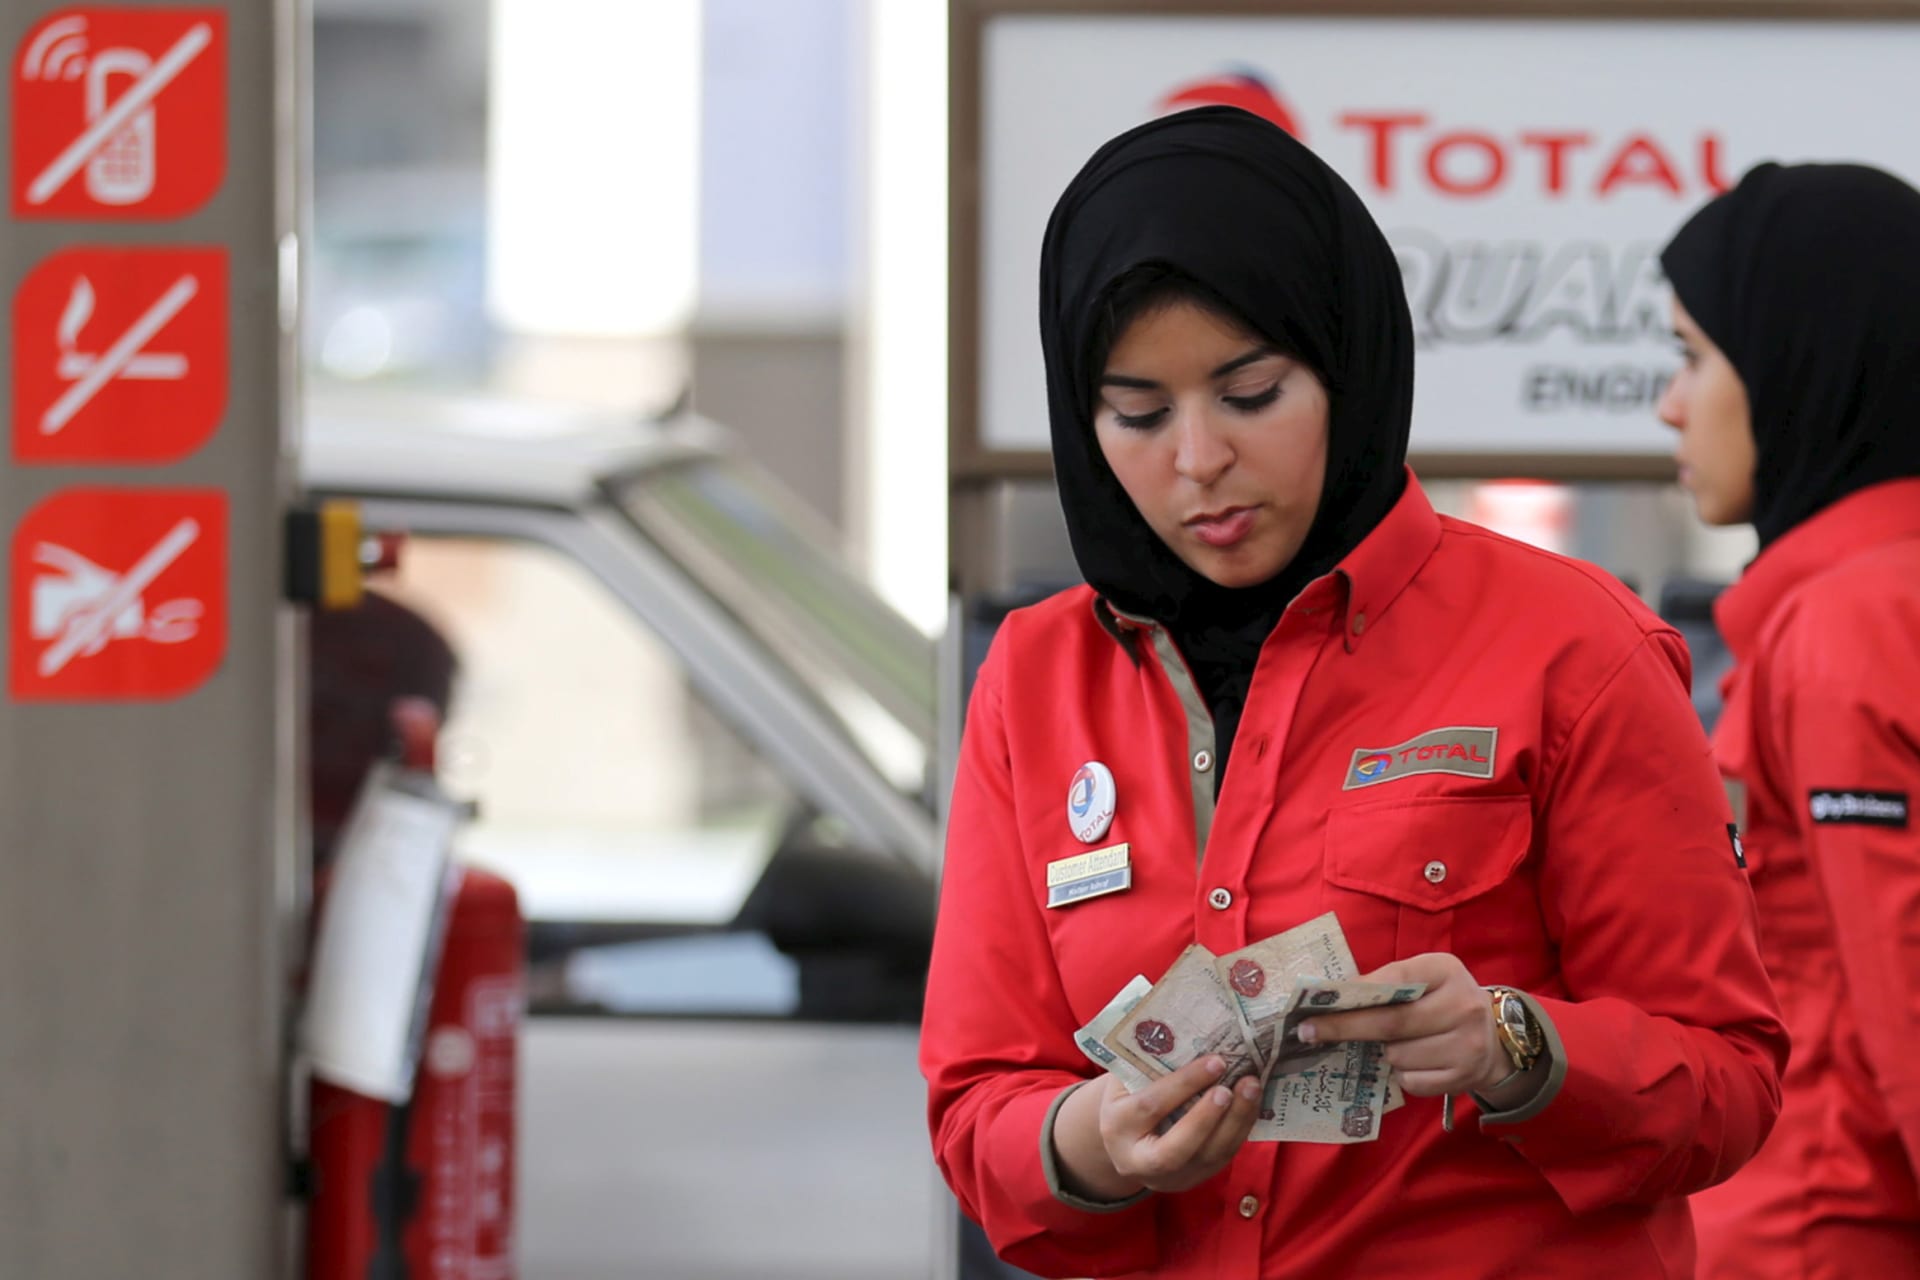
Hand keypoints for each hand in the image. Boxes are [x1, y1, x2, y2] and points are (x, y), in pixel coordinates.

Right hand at [1051, 1056, 1262, 1199]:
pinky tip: (1251, 1104)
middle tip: (1231, 1086)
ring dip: (1235, 1121)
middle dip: (1207, 1117)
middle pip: (1176, 1148)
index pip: (1150, 1106)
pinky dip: (1240, 1129)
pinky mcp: (1195, 1179)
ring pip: (1207, 1156)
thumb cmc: (1129, 1097)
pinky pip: (1223, 1158)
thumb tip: (1187, 1031)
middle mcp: (1139, 1160)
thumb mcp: (1125, 1080)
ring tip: (1252, 1088)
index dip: (1184, 1084)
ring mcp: (1170, 1177)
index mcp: (1117, 1127)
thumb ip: (1147, 1064)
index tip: (1215, 1061)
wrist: (1127, 1143)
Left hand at [1294, 953, 1509, 1098]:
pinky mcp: (1464, 1078)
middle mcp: (1462, 1006)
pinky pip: (1411, 1081)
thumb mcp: (1425, 978)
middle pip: (1391, 1023)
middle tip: (1308, 1032)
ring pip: (1398, 1055)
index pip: (1395, 978)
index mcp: (1446, 971)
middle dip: (1344, 1028)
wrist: (1496, 1040)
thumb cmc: (1444, 1001)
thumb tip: (1334, 996)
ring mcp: (1467, 1045)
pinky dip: (1402, 1074)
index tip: (1319, 1002)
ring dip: (1383, 1053)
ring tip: (1393, 1044)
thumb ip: (1388, 982)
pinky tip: (1413, 1062)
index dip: (1355, 991)